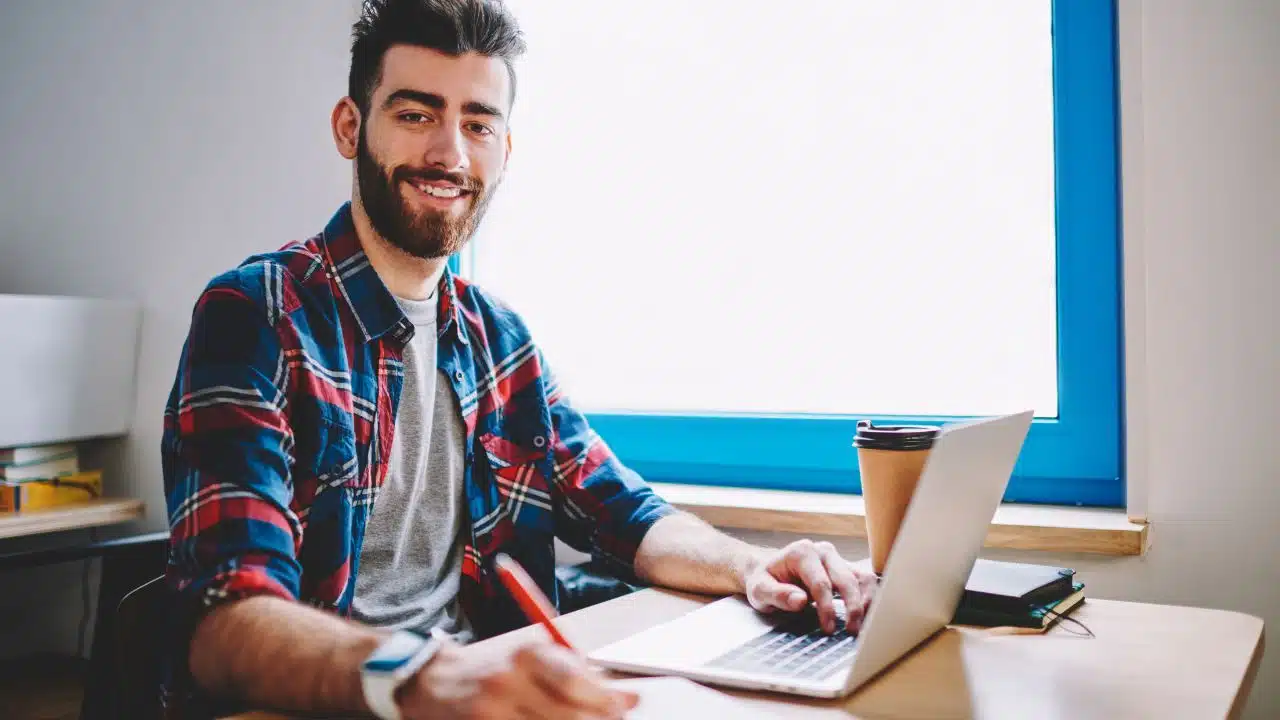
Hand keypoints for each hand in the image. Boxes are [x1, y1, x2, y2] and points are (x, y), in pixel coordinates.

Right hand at [397, 635, 639, 719]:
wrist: (434, 682)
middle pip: (567, 715)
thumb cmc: (495, 668)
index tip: (626, 705)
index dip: (605, 699)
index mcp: (525, 653)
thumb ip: (578, 673)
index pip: (573, 679)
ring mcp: (491, 713)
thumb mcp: (532, 657)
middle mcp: (507, 681)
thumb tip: (628, 696)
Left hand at [741, 539, 877, 633]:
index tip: (828, 628)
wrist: (768, 572)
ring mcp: (836, 559)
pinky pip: (864, 582)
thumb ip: (778, 595)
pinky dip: (869, 599)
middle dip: (852, 606)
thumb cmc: (764, 581)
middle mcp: (823, 551)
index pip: (821, 582)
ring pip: (862, 578)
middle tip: (852, 631)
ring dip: (866, 602)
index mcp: (801, 552)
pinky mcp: (845, 569)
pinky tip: (866, 617)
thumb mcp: (759, 590)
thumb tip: (800, 601)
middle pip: (846, 579)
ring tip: (863, 625)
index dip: (827, 608)